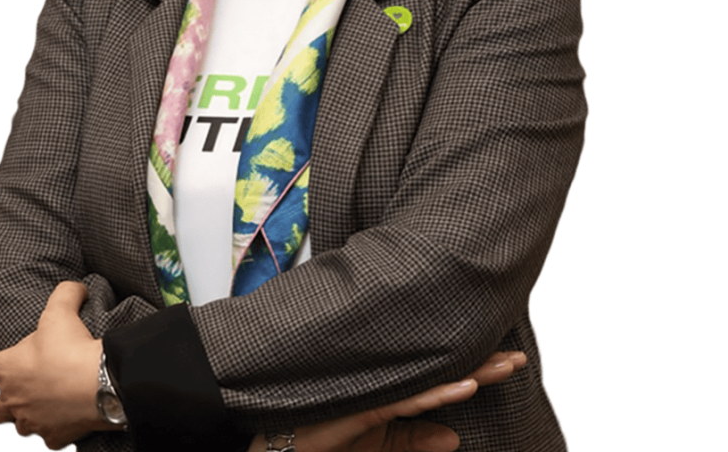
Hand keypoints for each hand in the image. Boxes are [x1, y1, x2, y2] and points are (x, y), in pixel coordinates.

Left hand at [0, 281, 115, 450]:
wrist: (98, 384)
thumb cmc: (71, 349)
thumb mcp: (62, 309)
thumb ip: (65, 293)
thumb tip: (75, 287)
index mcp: (7, 370)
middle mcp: (13, 401)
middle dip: (6, 403)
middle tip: (26, 388)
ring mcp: (33, 423)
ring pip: (22, 427)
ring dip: (31, 417)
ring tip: (49, 403)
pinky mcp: (54, 440)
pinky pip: (50, 440)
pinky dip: (57, 431)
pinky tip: (69, 419)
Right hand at [248, 351, 526, 451]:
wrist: (280, 445)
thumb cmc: (325, 440)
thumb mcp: (377, 446)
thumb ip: (414, 440)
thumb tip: (456, 438)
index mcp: (394, 388)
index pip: (443, 374)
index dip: (477, 366)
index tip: (510, 358)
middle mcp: (388, 382)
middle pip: (443, 369)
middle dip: (484, 363)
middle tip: (518, 355)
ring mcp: (376, 390)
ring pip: (433, 378)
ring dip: (472, 372)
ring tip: (504, 367)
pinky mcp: (365, 405)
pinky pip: (410, 399)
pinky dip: (440, 392)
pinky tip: (466, 385)